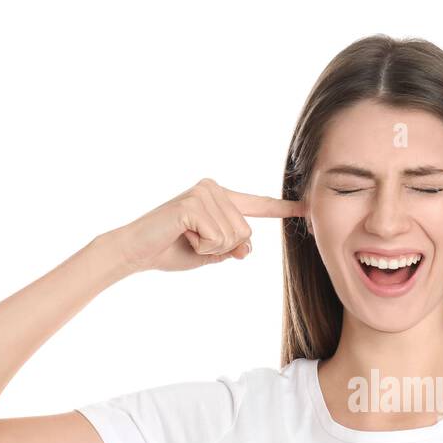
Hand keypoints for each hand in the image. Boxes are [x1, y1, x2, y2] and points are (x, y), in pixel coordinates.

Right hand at [105, 178, 304, 272]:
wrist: (136, 251)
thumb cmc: (170, 250)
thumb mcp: (209, 253)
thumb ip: (232, 248)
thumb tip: (248, 249)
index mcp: (220, 198)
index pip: (257, 205)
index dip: (282, 208)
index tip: (307, 207)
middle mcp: (214, 188)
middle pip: (246, 233)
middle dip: (222, 248)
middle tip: (193, 241)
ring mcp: (204, 192)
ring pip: (233, 237)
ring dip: (209, 248)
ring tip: (185, 237)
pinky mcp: (193, 202)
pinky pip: (217, 238)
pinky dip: (200, 246)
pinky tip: (181, 235)